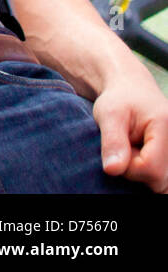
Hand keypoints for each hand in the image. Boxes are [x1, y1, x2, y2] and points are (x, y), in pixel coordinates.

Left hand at [92, 70, 167, 192]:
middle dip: (135, 168)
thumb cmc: (119, 99)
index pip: (150, 169)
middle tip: (126, 145)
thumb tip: (112, 170)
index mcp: (166, 127)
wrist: (132, 90)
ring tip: (134, 147)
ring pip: (160, 181)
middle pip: (158, 179)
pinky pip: (161, 178)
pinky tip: (142, 154)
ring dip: (142, 170)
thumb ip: (112, 142)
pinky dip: (148, 171)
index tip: (118, 147)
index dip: (128, 166)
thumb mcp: (109, 114)